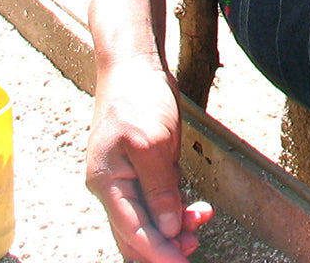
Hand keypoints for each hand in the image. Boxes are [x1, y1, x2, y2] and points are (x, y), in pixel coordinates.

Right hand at [86, 57, 212, 261]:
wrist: (133, 65)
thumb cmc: (138, 98)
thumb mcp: (153, 142)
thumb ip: (159, 187)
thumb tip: (166, 229)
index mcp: (108, 185)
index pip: (132, 232)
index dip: (157, 254)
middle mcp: (113, 187)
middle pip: (137, 232)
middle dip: (165, 246)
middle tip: (193, 249)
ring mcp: (126, 177)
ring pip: (148, 217)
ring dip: (173, 227)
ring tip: (200, 221)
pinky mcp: (142, 167)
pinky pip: (156, 199)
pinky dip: (174, 207)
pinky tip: (194, 208)